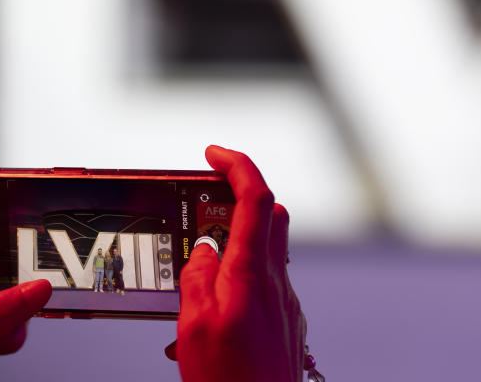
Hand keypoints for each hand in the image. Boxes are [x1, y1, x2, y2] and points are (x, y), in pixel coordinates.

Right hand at [170, 145, 305, 381]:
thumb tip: (203, 250)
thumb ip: (196, 278)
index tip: (214, 154)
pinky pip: (266, 281)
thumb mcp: (194, 326)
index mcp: (251, 274)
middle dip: (239, 196)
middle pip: (270, 214)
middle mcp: (276, 282)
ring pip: (269, 247)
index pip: (256, 198)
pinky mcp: (286, 320)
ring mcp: (285, 301)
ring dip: (239, 239)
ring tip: (200, 263)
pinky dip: (242, 276)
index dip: (238, 165)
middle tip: (203, 202)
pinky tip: (215, 306)